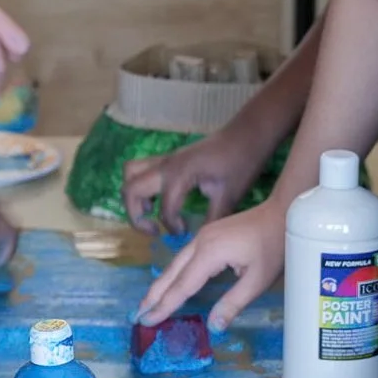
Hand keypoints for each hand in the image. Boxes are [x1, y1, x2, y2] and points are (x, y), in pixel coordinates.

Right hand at [123, 128, 276, 235]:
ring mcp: (165, 158)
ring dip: (134, 196)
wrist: (247, 135)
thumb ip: (210, 220)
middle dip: (136, 215)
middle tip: (154, 230)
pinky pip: (141, 169)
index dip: (171, 226)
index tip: (185, 233)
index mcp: (180, 173)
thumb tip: (197, 243)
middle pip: (130, 189)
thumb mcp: (229, 196)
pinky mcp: (169, 157)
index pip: (164, 209)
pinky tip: (159, 200)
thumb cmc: (240, 163)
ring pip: (130, 173)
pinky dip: (140, 186)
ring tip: (151, 213)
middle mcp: (165, 164)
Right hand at [132, 201, 284, 330]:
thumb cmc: (274, 247)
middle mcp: (200, 242)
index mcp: (210, 253)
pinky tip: (171, 283)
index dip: (164, 305)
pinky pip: (184, 257)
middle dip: (154, 295)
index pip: (182, 285)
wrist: (282, 213)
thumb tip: (213, 327)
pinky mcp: (208, 234)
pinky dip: (173, 273)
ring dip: (161, 284)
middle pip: (171, 273)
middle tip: (138, 315)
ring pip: (175, 263)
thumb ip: (233, 303)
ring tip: (148, 303)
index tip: (147, 321)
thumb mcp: (258, 280)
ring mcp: (203, 235)